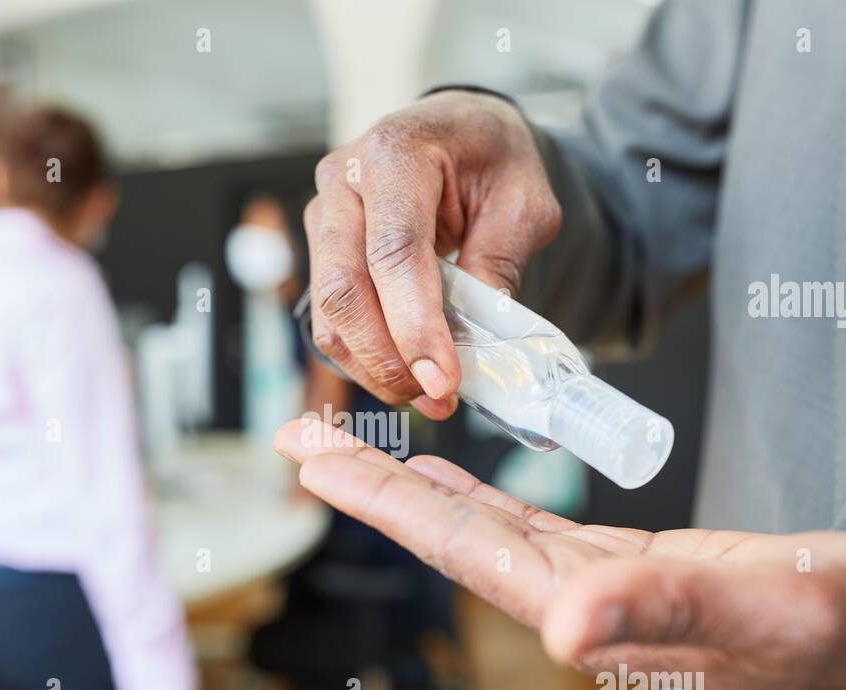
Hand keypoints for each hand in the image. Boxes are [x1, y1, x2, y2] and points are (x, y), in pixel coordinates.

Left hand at [274, 420, 845, 689]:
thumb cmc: (833, 629)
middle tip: (300, 435)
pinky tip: (448, 475)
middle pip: (448, 531)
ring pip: (479, 522)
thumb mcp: (760, 612)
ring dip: (410, 484)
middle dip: (370, 484)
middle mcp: (570, 597)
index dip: (385, 504)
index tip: (318, 463)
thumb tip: (563, 628)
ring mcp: (589, 580)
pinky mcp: (619, 563)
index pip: (460, 547)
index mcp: (584, 607)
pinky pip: (525, 522)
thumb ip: (664, 615)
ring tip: (350, 448)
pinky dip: (478, 491)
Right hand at [305, 90, 560, 416]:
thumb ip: (499, 263)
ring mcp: (323, 216)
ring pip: (329, 313)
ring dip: (374, 368)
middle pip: (345, 290)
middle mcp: (344, 182)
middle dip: (388, 359)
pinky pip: (330, 318)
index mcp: (396, 153)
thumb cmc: (492, 158)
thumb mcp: (524, 202)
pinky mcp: (320, 250)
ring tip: (428, 395)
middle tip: (438, 398)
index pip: (395, 252)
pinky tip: (407, 373)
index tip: (443, 379)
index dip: (415, 325)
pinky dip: (365, 356)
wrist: (461, 133)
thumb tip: (473, 341)